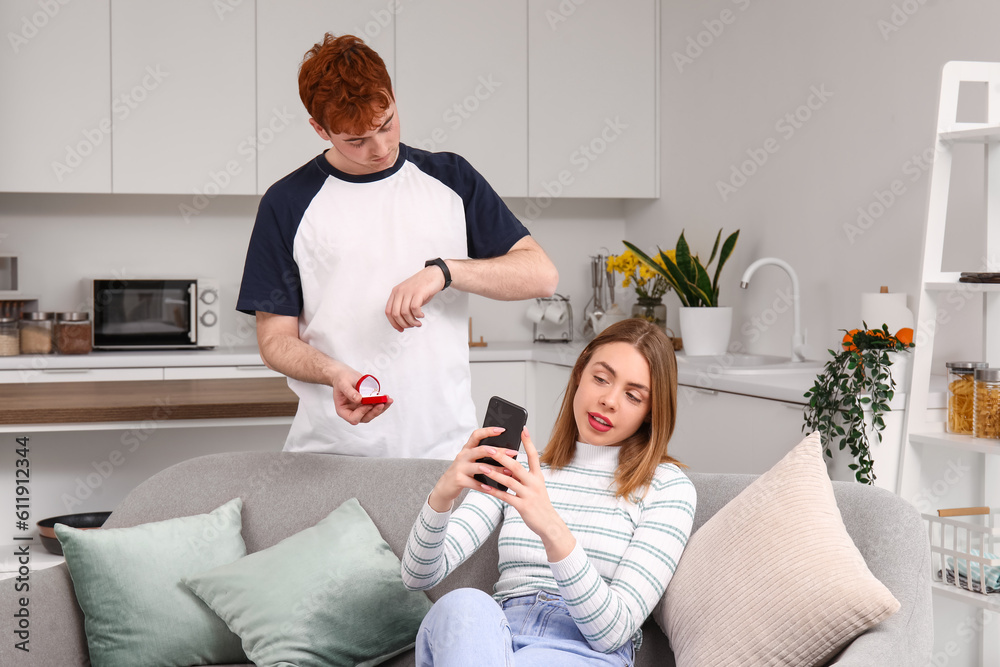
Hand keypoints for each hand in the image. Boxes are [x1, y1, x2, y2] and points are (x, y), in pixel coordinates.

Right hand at [330, 367, 392, 424]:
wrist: (346, 376)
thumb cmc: (341, 380)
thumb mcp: (343, 384)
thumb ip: (349, 392)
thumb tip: (359, 399)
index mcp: (343, 410)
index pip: (353, 418)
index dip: (361, 413)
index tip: (368, 404)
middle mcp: (352, 411)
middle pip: (365, 418)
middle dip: (374, 412)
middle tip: (381, 404)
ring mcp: (360, 409)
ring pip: (372, 413)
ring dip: (381, 408)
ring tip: (388, 400)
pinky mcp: (367, 404)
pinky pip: (376, 407)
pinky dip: (383, 403)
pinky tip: (387, 398)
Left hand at [384, 265, 447, 331]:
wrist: (434, 274)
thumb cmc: (423, 286)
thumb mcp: (409, 295)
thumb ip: (404, 305)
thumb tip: (403, 321)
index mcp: (395, 292)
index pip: (388, 311)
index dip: (393, 323)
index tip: (400, 329)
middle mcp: (400, 291)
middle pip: (395, 314)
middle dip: (404, 324)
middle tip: (411, 326)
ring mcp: (409, 291)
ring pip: (405, 313)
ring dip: (412, 321)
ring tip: (418, 323)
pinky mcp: (418, 292)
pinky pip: (414, 308)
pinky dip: (418, 315)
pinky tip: (421, 315)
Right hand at [427, 427, 517, 512]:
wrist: (446, 485)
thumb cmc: (463, 471)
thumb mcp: (471, 460)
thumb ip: (483, 455)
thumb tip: (506, 453)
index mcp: (468, 448)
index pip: (477, 434)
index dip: (489, 431)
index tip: (502, 430)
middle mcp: (463, 455)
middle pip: (481, 450)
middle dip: (498, 451)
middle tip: (512, 453)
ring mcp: (460, 467)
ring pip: (480, 467)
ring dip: (495, 470)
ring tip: (508, 472)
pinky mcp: (458, 479)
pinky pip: (474, 483)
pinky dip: (484, 486)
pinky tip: (493, 488)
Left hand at [475, 428, 575, 561]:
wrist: (549, 524)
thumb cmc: (540, 503)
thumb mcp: (536, 487)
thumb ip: (524, 476)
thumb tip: (509, 465)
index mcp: (538, 476)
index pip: (533, 455)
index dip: (528, 442)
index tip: (522, 429)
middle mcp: (534, 483)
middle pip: (517, 467)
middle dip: (502, 457)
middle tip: (490, 449)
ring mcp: (529, 495)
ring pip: (509, 481)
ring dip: (494, 473)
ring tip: (482, 467)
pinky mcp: (523, 506)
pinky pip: (506, 497)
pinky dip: (494, 492)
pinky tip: (485, 487)